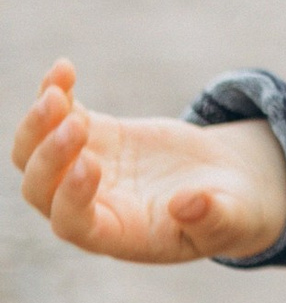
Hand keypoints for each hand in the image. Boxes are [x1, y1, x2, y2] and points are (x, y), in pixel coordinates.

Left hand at [11, 62, 285, 264]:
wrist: (228, 185)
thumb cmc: (231, 211)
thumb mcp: (232, 217)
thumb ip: (210, 217)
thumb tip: (186, 205)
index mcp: (119, 234)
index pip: (73, 223)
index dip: (72, 196)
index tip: (92, 164)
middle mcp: (92, 206)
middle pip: (40, 189)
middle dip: (49, 156)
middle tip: (76, 123)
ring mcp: (86, 169)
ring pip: (35, 153)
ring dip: (37, 124)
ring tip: (57, 92)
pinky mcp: (95, 138)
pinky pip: (58, 116)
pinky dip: (55, 92)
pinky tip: (64, 68)